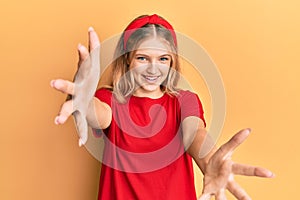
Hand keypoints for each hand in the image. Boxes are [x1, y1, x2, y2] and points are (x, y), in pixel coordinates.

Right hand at [51, 27, 99, 145]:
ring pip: (70, 109)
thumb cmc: (85, 80)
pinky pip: (80, 125)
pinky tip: (80, 143)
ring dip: (64, 113)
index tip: (80, 45)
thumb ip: (92, 49)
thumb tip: (91, 31)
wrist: (82, 96)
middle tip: (53, 82)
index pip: (83, 64)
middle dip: (63, 85)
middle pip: (69, 88)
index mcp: (80, 78)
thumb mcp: (90, 66)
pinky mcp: (80, 114)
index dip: (82, 56)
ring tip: (57, 121)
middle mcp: (75, 91)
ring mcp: (76, 103)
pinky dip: (81, 133)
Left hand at [198, 129, 273, 199]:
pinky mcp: (208, 188)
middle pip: (236, 189)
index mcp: (232, 168)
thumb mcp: (226, 148)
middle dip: (243, 197)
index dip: (257, 171)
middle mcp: (227, 180)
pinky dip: (202, 199)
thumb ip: (235, 140)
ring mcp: (218, 186)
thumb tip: (248, 129)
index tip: (270, 174)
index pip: (245, 169)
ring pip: (222, 197)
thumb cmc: (220, 158)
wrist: (210, 166)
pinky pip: (205, 195)